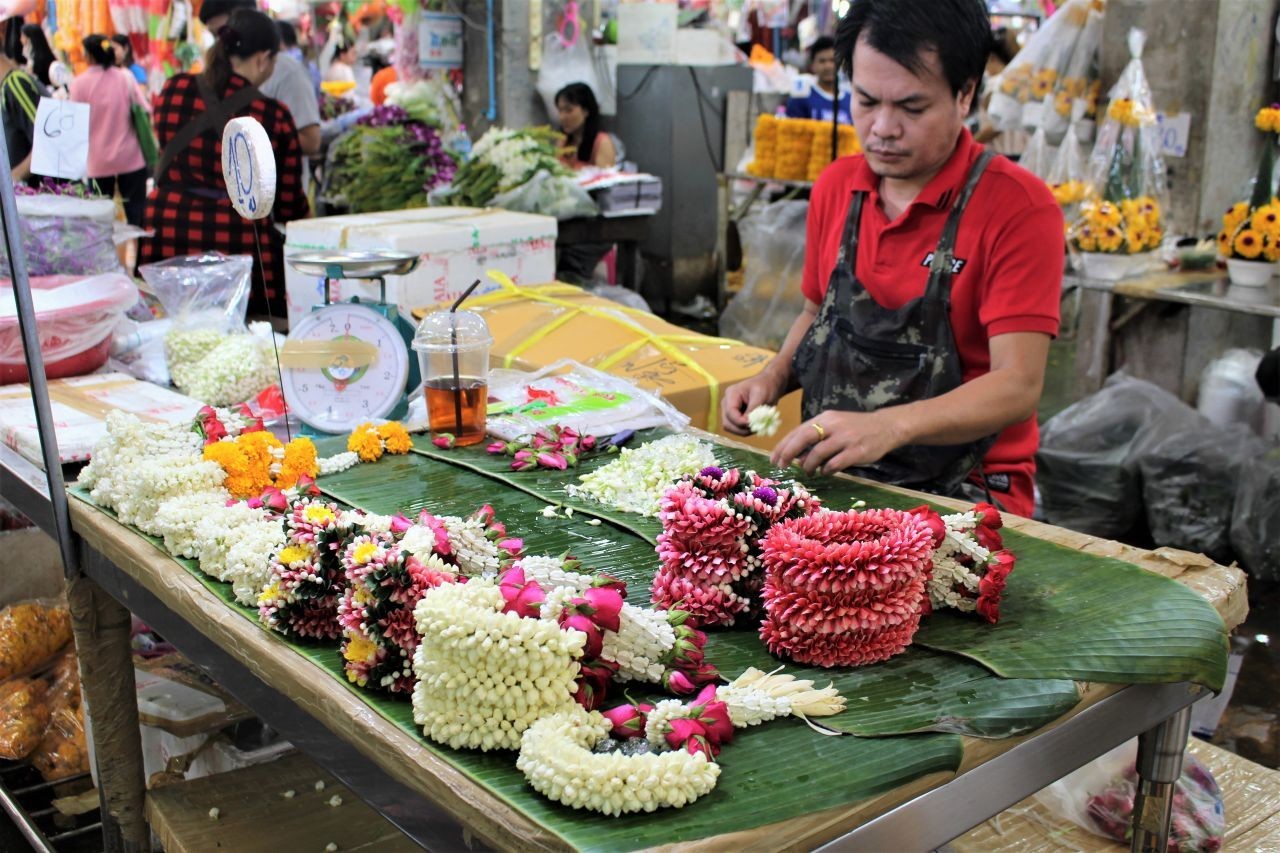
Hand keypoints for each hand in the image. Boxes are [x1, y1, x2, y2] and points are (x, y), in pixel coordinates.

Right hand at [721, 369, 786, 435]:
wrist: (769, 385)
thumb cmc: (766, 386)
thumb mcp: (761, 395)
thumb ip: (753, 409)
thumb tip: (746, 423)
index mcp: (731, 394)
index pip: (730, 413)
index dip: (740, 422)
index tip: (754, 424)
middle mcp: (727, 403)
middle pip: (727, 423)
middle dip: (741, 428)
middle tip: (756, 427)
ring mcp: (729, 410)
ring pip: (730, 428)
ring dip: (743, 431)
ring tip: (757, 426)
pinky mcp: (734, 417)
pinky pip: (736, 428)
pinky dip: (745, 430)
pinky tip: (755, 425)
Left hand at [769, 410, 905, 475]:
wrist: (886, 426)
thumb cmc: (856, 429)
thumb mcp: (834, 427)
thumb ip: (816, 438)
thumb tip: (796, 457)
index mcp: (825, 418)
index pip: (798, 431)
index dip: (783, 446)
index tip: (774, 459)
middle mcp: (833, 425)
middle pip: (803, 439)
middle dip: (788, 454)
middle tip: (781, 466)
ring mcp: (845, 438)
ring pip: (817, 453)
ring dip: (808, 466)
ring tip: (808, 472)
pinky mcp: (857, 451)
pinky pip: (834, 464)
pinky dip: (826, 470)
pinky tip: (825, 472)